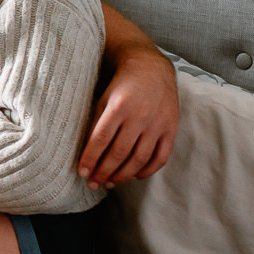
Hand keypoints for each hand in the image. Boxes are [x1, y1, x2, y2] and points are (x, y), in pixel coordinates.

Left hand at [79, 45, 178, 188]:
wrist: (151, 69)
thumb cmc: (121, 86)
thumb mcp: (104, 100)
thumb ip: (96, 124)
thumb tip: (88, 155)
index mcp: (119, 106)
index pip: (101, 139)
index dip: (90, 159)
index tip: (82, 173)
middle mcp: (140, 116)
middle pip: (120, 153)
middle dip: (104, 172)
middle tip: (93, 184)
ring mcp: (158, 124)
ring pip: (139, 159)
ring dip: (123, 175)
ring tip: (110, 183)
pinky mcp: (171, 129)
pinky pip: (161, 157)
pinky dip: (147, 171)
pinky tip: (134, 176)